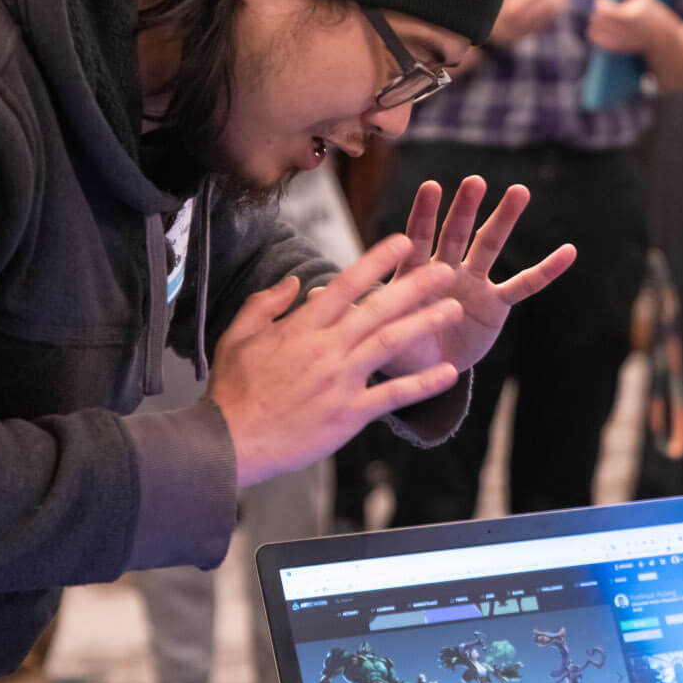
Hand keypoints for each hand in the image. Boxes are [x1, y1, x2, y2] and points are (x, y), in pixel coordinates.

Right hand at [207, 235, 466, 486]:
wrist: (228, 441)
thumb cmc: (231, 390)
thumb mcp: (238, 336)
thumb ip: (266, 304)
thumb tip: (292, 281)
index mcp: (302, 326)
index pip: (347, 284)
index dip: (378, 260)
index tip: (402, 242)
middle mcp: (327, 347)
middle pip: (379, 308)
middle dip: (415, 285)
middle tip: (444, 268)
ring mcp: (341, 380)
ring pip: (391, 343)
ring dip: (426, 323)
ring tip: (454, 308)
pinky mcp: (349, 413)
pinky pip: (393, 395)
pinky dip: (423, 384)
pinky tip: (449, 373)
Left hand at [370, 176, 576, 377]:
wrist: (424, 370)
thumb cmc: (394, 343)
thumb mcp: (371, 328)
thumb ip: (354, 307)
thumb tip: (316, 293)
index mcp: (412, 274)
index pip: (417, 239)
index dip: (424, 216)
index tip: (432, 187)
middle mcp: (444, 269)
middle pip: (455, 233)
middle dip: (464, 209)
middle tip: (474, 181)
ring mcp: (472, 283)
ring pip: (490, 246)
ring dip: (504, 220)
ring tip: (520, 191)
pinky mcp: (495, 304)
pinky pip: (523, 285)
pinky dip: (545, 271)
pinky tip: (568, 252)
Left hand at [588, 0, 666, 54]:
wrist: (660, 37)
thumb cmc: (651, 13)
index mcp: (628, 16)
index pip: (603, 9)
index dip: (601, 1)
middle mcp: (622, 30)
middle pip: (597, 18)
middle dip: (598, 11)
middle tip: (605, 7)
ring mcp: (618, 40)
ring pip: (594, 29)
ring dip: (596, 21)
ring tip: (604, 17)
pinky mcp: (616, 47)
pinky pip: (596, 39)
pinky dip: (595, 31)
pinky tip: (603, 26)